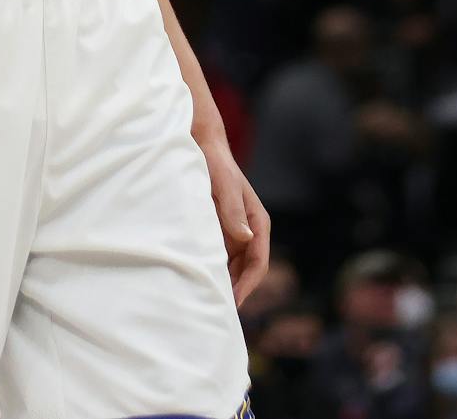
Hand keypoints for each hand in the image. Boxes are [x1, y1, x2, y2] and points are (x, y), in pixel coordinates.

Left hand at [199, 133, 270, 304]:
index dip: (248, 284)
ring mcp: (234, 231)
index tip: (234, 302)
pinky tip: (198, 280)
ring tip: (207, 301)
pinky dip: (213, 269)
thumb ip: (234, 210)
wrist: (202, 146)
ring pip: (234, 265)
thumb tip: (246, 239)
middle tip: (219, 311)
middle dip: (237, 290)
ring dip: (225, 282)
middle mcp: (249, 230)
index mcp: (256, 221)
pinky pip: (220, 256)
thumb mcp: (225, 185)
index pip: (258, 261)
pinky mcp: (220, 229)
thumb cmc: (215, 163)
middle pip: (247, 269)